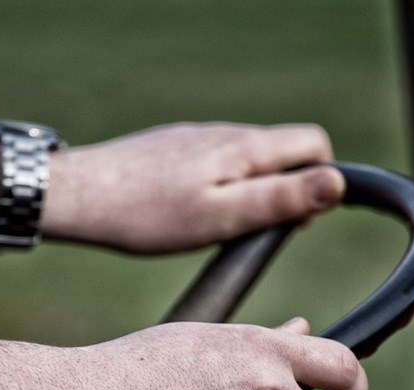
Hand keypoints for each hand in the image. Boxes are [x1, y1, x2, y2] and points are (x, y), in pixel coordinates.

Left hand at [41, 123, 345, 253]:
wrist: (77, 196)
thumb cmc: (148, 215)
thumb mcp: (223, 218)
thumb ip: (280, 199)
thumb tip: (336, 182)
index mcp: (244, 149)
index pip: (314, 143)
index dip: (321, 182)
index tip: (294, 220)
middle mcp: (224, 133)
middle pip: (283, 151)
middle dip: (287, 189)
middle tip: (253, 232)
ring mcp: (196, 138)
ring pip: (247, 159)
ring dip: (251, 190)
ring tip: (217, 228)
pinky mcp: (171, 149)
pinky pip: (213, 162)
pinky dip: (218, 186)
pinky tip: (187, 213)